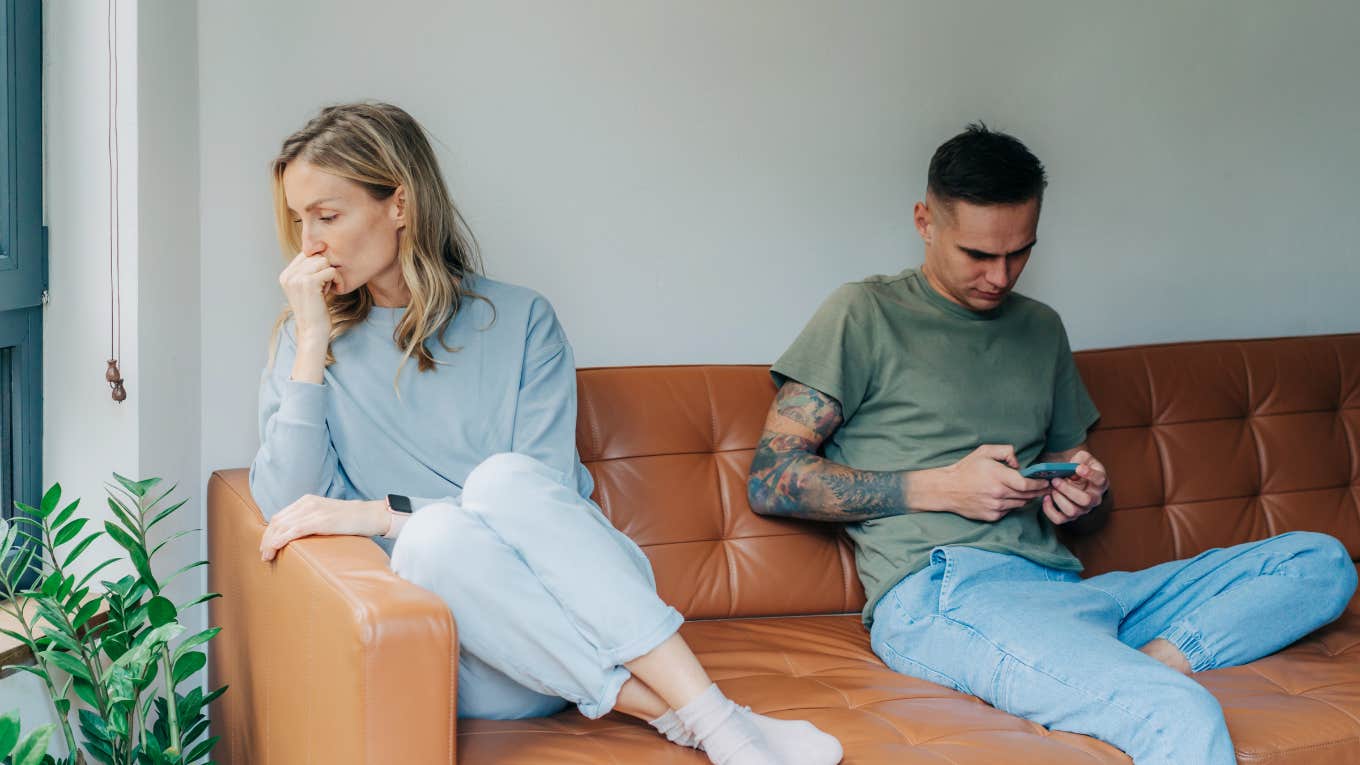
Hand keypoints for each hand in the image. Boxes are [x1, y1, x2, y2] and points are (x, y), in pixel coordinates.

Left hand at [259, 496, 388, 561]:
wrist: (369, 515)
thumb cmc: (350, 519)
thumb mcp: (326, 515)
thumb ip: (311, 520)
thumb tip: (298, 536)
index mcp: (307, 501)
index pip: (280, 516)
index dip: (269, 532)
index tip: (266, 546)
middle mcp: (307, 503)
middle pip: (277, 521)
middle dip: (266, 538)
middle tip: (264, 554)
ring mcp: (314, 511)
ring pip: (282, 526)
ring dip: (270, 542)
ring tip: (267, 556)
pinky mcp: (321, 521)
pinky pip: (294, 530)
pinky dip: (280, 540)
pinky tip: (275, 548)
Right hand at [278, 251, 337, 345]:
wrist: (313, 331)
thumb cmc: (315, 311)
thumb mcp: (307, 289)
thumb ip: (308, 271)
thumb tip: (321, 250)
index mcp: (286, 275)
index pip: (306, 254)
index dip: (320, 264)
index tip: (323, 281)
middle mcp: (288, 275)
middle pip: (316, 256)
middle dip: (326, 270)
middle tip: (326, 287)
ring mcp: (297, 278)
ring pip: (324, 261)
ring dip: (332, 275)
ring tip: (329, 289)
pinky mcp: (309, 283)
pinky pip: (331, 270)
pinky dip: (338, 280)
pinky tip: (335, 291)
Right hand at [929, 445, 1051, 521]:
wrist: (947, 489)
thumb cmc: (966, 469)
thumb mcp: (984, 452)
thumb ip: (1006, 451)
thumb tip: (1019, 464)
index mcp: (998, 476)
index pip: (1026, 484)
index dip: (1039, 484)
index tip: (1046, 481)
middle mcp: (998, 493)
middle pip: (1027, 495)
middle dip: (1039, 491)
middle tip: (1047, 487)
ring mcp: (995, 507)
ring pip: (1020, 504)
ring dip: (1026, 498)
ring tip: (1029, 492)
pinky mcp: (991, 516)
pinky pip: (1009, 511)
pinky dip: (1011, 504)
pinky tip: (1008, 498)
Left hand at [1041, 450, 1108, 525]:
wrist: (1077, 479)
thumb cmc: (1081, 468)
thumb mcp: (1083, 458)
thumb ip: (1081, 458)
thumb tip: (1073, 469)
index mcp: (1100, 482)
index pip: (1100, 479)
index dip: (1090, 474)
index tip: (1079, 468)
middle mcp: (1094, 498)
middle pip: (1085, 500)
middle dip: (1067, 489)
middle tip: (1055, 480)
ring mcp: (1083, 509)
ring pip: (1072, 511)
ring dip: (1058, 499)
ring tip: (1052, 488)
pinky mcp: (1070, 515)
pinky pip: (1059, 519)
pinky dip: (1049, 510)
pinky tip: (1046, 498)